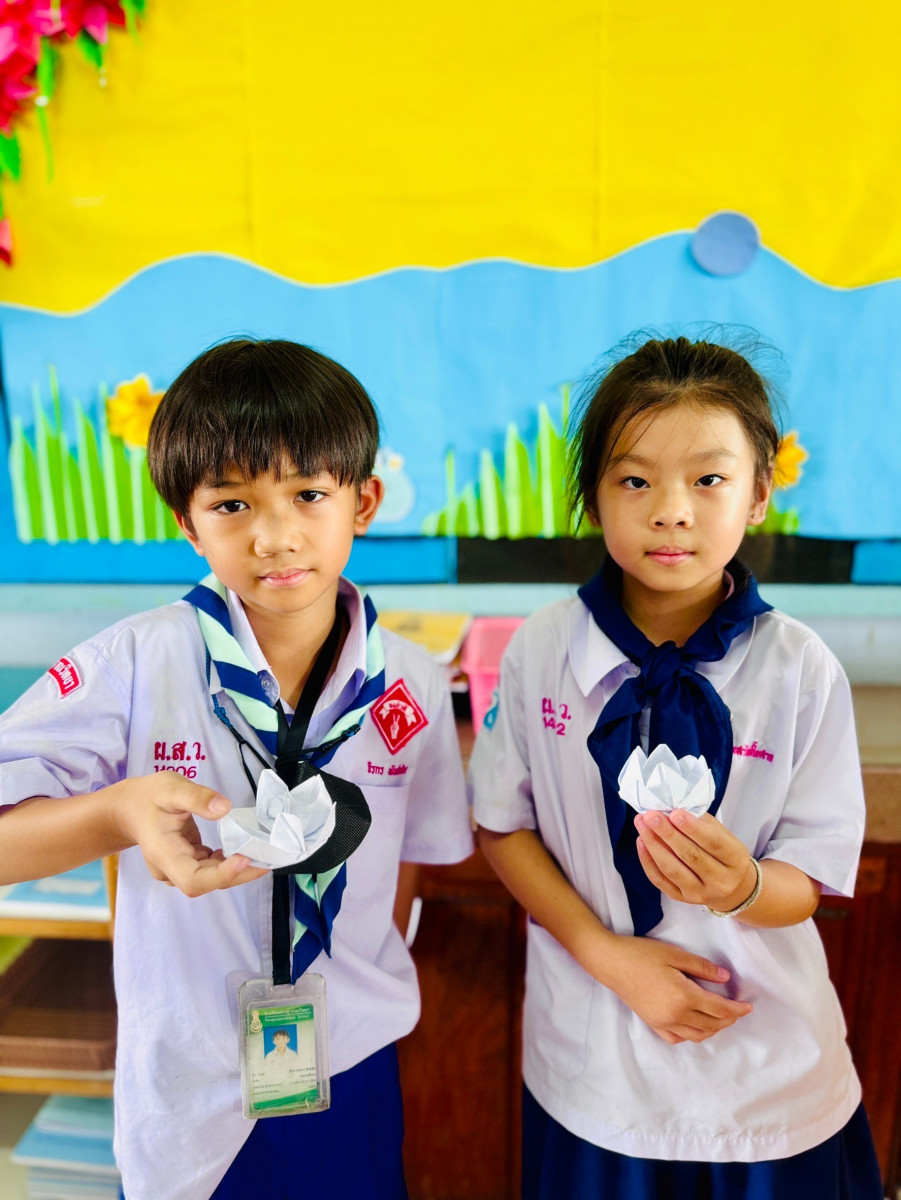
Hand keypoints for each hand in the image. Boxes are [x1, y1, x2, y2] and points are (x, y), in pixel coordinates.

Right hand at [111, 772, 269, 896]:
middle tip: (268, 859)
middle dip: (238, 873)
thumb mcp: (171, 788)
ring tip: (262, 853)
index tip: (245, 859)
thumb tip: (224, 808)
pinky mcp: (187, 864)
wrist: (130, 808)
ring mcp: (178, 870)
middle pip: (206, 883)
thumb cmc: (149, 797)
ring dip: (237, 869)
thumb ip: (196, 797)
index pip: (192, 879)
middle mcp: (169, 869)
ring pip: (210, 879)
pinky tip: (243, 849)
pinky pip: (210, 870)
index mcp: (163, 853)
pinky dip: (229, 862)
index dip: (220, 876)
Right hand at [599, 935, 752, 1043]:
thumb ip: (702, 968)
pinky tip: (695, 1025)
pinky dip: (692, 1035)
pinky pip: (678, 1038)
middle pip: (712, 1025)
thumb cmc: (642, 954)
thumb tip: (725, 979)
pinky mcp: (652, 1024)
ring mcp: (663, 1022)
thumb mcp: (675, 954)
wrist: (611, 962)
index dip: (737, 1010)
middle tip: (737, 1010)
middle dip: (729, 1020)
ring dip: (713, 1029)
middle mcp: (676, 1015)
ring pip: (697, 1036)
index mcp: (684, 996)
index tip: (749, 1007)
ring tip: (721, 1018)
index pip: (720, 1010)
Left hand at [634, 809, 756, 911]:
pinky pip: (660, 880)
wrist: (732, 889)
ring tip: (642, 825)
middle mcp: (720, 880)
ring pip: (673, 870)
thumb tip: (672, 809)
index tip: (675, 813)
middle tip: (651, 815)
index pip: (713, 843)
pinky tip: (642, 842)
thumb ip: (702, 823)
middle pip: (691, 856)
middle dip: (667, 834)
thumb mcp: (724, 835)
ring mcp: (700, 893)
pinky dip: (648, 860)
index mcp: (735, 859)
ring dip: (653, 845)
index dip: (693, 828)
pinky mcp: (682, 898)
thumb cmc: (725, 854)